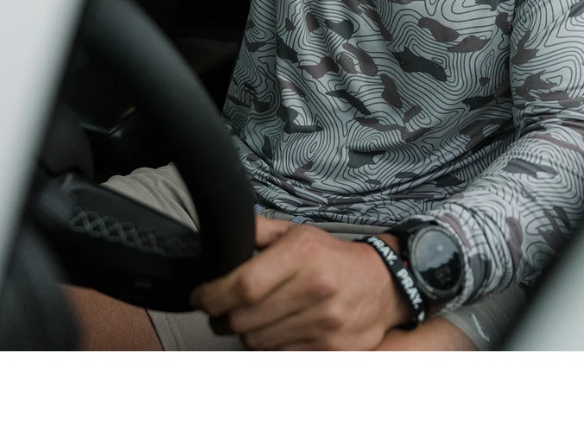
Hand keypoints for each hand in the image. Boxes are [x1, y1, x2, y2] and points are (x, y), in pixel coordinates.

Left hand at [190, 215, 411, 350]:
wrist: (384, 286)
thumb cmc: (333, 258)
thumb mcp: (300, 234)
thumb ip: (260, 231)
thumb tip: (226, 228)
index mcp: (304, 254)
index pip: (244, 285)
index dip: (213, 295)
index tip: (200, 296)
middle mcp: (316, 288)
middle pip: (244, 319)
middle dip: (220, 317)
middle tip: (218, 310)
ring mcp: (325, 323)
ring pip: (257, 342)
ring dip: (243, 333)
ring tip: (248, 318)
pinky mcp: (331, 349)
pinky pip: (279, 355)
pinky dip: (268, 345)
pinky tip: (274, 329)